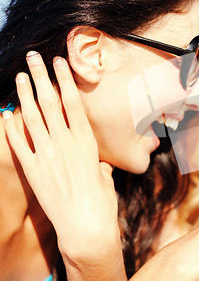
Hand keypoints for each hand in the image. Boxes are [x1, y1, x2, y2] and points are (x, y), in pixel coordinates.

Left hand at [2, 52, 124, 278]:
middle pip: (50, 102)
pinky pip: (18, 143)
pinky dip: (11, 126)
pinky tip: (6, 112)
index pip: (72, 102)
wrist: (86, 225)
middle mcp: (65, 143)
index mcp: (85, 141)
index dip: (64, 80)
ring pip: (32, 117)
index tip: (58, 62)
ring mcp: (46, 155)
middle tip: (33, 58)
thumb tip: (98, 160)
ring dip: (24, 94)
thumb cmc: (101, 200)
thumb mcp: (105, 174)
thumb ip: (98, 161)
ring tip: (19, 76)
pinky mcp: (32, 170)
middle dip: (41, 77)